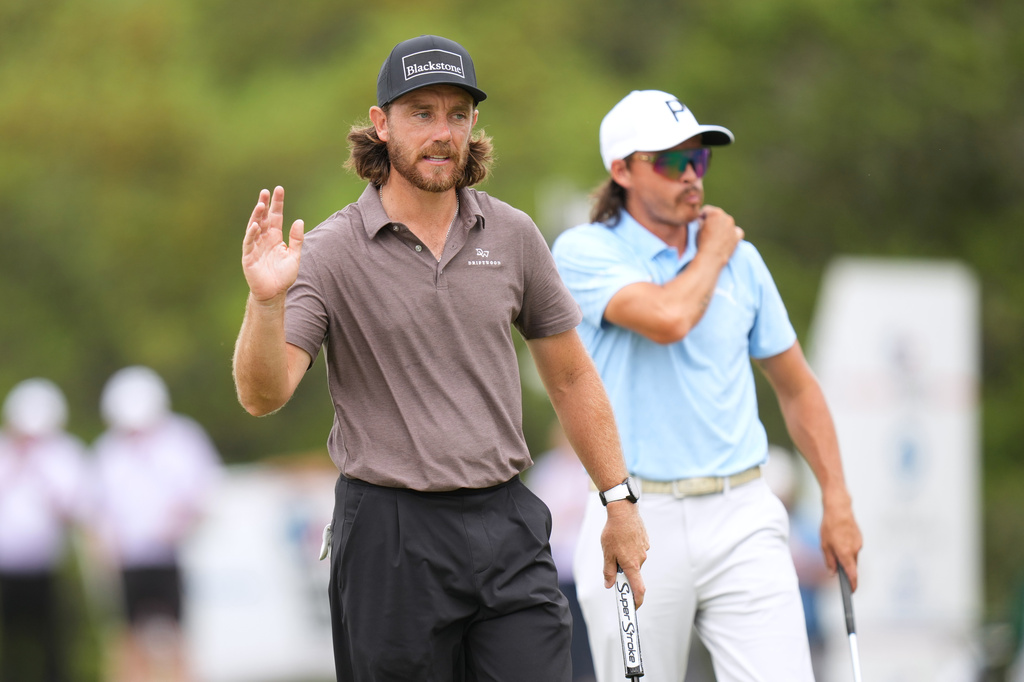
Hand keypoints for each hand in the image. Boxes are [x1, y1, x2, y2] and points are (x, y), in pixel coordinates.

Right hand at [242, 186, 305, 301]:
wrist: (274, 293)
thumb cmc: (283, 276)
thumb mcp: (294, 255)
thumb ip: (297, 239)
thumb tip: (299, 220)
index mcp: (275, 237)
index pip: (276, 216)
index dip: (277, 204)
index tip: (278, 189)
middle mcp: (264, 239)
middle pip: (264, 218)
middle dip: (264, 205)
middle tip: (266, 191)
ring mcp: (255, 247)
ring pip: (255, 227)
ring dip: (257, 216)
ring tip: (261, 204)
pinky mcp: (248, 256)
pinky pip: (249, 242)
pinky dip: (252, 234)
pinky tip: (256, 225)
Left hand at [601, 501, 649, 605]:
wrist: (623, 512)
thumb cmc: (614, 533)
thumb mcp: (607, 553)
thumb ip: (609, 571)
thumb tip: (609, 584)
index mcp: (632, 565)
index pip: (638, 588)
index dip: (637, 600)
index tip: (634, 607)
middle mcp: (641, 559)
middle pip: (633, 572)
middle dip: (624, 571)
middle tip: (613, 562)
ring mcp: (644, 550)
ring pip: (634, 560)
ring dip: (626, 558)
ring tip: (616, 544)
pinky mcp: (645, 541)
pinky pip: (637, 550)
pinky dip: (630, 548)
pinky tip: (623, 539)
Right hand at [696, 205, 742, 266]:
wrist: (710, 258)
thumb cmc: (701, 242)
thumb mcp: (696, 228)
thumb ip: (700, 220)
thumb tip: (702, 219)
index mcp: (715, 213)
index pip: (706, 210)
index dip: (701, 216)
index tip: (698, 223)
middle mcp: (727, 217)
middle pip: (718, 216)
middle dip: (712, 221)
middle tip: (706, 231)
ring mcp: (733, 227)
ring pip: (726, 223)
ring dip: (721, 227)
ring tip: (714, 237)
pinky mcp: (738, 236)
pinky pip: (736, 231)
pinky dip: (732, 234)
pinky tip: (725, 239)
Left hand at [820, 494, 862, 589]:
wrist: (839, 508)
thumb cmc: (829, 526)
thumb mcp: (824, 545)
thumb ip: (829, 561)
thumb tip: (832, 573)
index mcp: (845, 554)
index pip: (852, 575)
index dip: (852, 585)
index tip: (851, 593)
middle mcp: (854, 551)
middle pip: (852, 567)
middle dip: (846, 570)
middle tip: (839, 573)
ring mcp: (859, 544)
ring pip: (853, 557)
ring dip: (846, 558)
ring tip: (836, 552)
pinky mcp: (859, 538)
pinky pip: (854, 549)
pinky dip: (848, 550)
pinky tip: (841, 543)